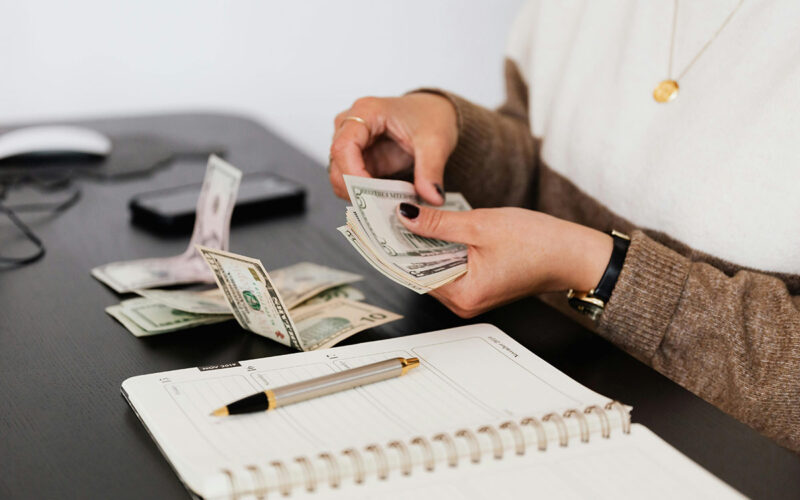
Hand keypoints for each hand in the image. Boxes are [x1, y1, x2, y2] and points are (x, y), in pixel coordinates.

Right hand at [328, 93, 457, 204]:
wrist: (436, 112)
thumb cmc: (431, 116)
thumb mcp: (436, 142)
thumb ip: (431, 170)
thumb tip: (432, 197)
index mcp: (366, 111)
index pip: (343, 146)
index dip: (352, 174)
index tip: (370, 195)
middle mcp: (351, 125)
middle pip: (337, 164)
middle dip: (355, 190)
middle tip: (381, 208)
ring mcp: (352, 143)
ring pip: (340, 177)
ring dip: (360, 195)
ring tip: (387, 205)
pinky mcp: (358, 159)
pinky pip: (352, 182)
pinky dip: (365, 196)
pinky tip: (385, 201)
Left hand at [396, 203, 613, 317]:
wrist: (573, 253)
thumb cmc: (538, 243)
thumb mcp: (480, 225)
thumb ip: (438, 223)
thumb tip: (405, 217)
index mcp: (463, 294)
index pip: (413, 273)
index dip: (394, 248)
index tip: (377, 227)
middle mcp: (464, 303)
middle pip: (421, 272)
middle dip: (407, 244)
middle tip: (389, 215)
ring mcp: (472, 297)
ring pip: (435, 269)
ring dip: (424, 245)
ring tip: (410, 216)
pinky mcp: (479, 286)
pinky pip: (450, 268)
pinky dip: (442, 249)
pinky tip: (435, 228)